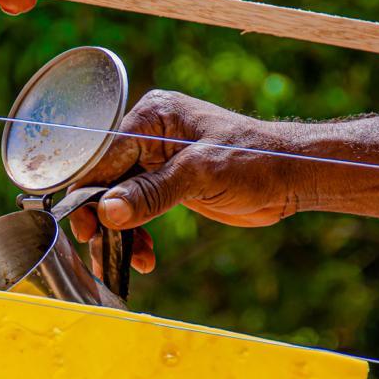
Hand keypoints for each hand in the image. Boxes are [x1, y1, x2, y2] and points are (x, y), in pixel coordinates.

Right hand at [68, 90, 307, 272]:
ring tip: (129, 260)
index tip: (85, 227)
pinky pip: (137, 210)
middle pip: (106, 180)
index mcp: (152, 117)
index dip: (90, 193)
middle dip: (103, 218)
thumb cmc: (256, 160)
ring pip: (118, 201)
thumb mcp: (201, 174)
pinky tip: (145, 257)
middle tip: (102, 250)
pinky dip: (137, 235)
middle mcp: (148, 136)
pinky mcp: (167, 184)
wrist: (293, 177)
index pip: (104, 156)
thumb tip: (108, 212)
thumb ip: (152, 191)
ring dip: (120, 233)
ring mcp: (156, 161)